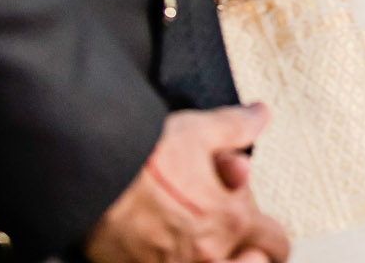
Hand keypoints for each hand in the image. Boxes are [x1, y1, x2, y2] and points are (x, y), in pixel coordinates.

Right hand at [85, 104, 288, 262]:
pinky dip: (171, 257)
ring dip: (210, 253)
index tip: (259, 226)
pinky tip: (158, 241)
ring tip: (192, 235)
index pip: (275, 243)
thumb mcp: (198, 130)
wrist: (90, 177)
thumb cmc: (142, 156)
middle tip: (224, 226)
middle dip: (242, 248)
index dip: (270, 233)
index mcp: (231, 220)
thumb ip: (236, 127)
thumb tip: (260, 115)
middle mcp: (207, 254)